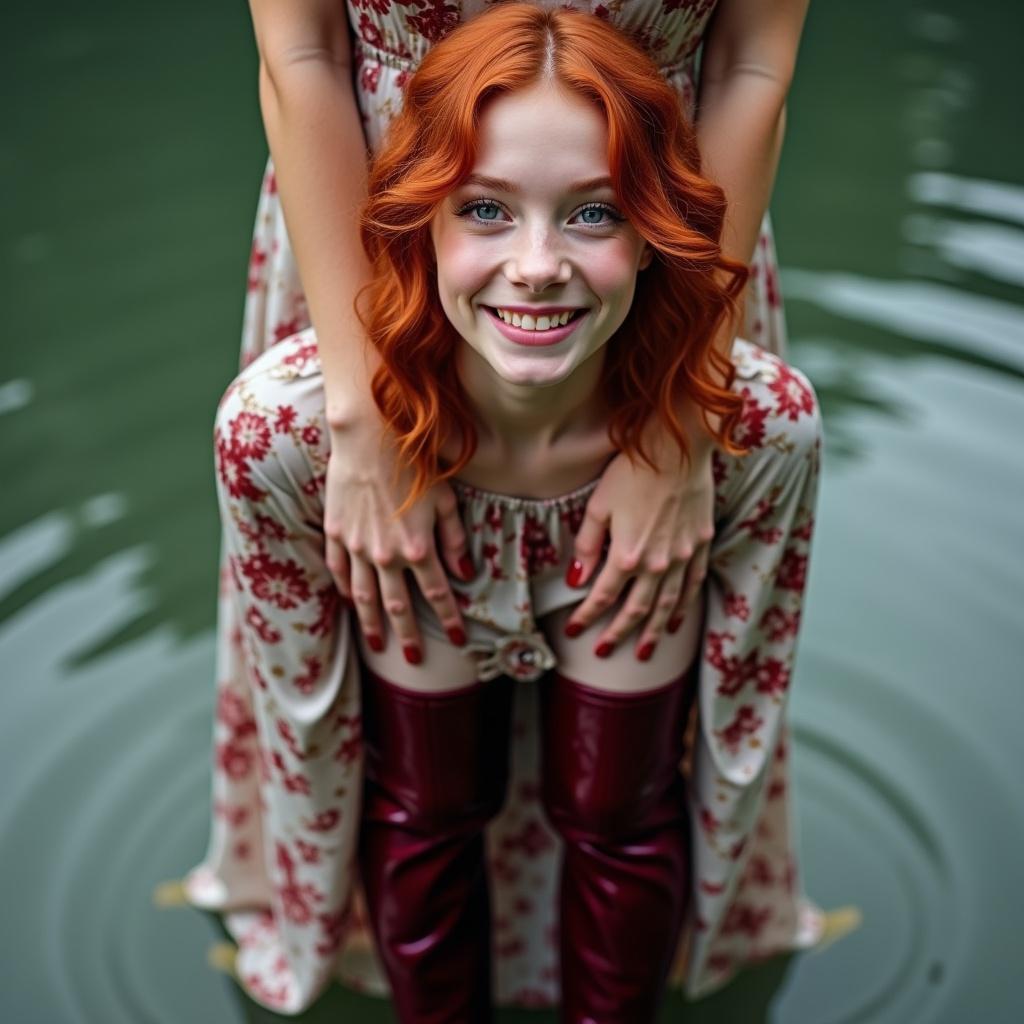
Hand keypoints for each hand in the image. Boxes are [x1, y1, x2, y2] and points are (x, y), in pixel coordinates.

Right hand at [323, 422, 471, 661]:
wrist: (369, 436)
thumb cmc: (415, 463)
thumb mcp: (446, 500)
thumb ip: (455, 539)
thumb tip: (465, 572)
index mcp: (418, 549)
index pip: (437, 595)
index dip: (450, 620)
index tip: (460, 641)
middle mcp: (386, 556)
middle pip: (397, 606)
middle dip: (408, 635)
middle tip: (414, 659)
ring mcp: (356, 547)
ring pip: (364, 597)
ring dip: (372, 624)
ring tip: (379, 645)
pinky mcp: (335, 533)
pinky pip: (339, 572)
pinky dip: (346, 591)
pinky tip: (351, 603)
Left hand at [562, 440, 714, 660]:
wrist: (679, 446)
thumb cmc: (632, 470)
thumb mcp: (598, 505)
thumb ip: (587, 545)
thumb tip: (577, 580)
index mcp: (628, 554)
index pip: (603, 596)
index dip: (587, 616)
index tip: (573, 631)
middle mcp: (658, 563)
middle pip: (636, 609)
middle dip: (618, 634)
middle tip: (603, 652)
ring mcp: (684, 556)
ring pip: (667, 605)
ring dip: (652, 632)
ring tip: (642, 652)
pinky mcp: (701, 544)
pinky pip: (692, 585)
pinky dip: (683, 607)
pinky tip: (675, 622)